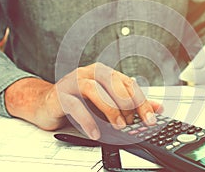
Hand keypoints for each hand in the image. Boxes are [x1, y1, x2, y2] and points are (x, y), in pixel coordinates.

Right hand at [5, 63, 161, 139]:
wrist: (47, 102)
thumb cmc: (79, 101)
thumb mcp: (107, 102)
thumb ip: (131, 103)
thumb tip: (157, 107)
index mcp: (104, 73)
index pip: (128, 83)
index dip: (141, 102)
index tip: (150, 119)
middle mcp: (90, 73)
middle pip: (114, 83)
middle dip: (127, 105)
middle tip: (131, 123)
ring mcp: (74, 81)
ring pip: (95, 89)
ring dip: (110, 109)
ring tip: (118, 126)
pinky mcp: (60, 94)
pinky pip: (76, 106)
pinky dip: (88, 121)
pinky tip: (96, 132)